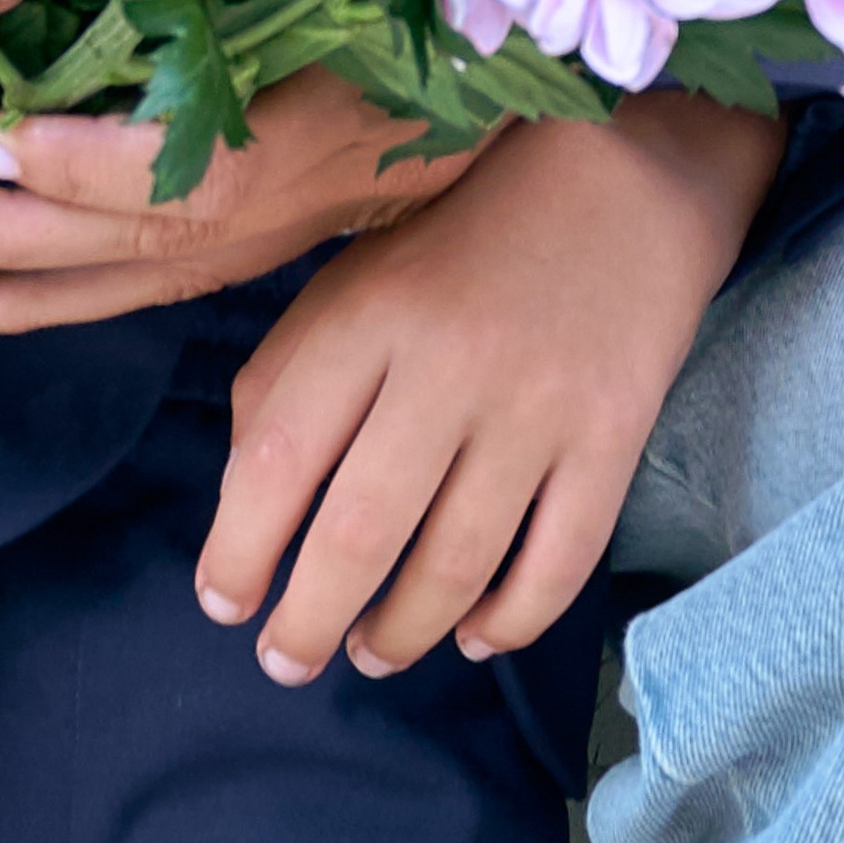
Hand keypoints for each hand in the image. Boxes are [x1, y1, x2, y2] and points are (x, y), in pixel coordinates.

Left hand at [0, 64, 486, 339]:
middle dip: (0, 230)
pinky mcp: (233, 269)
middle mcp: (254, 214)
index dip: (68, 158)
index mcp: (287, 139)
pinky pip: (125, 300)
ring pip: (108, 284)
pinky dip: (43, 311)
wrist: (504, 138)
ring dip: (4, 288)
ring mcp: (242, 253)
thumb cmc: (424, 27)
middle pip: (114, 239)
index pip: (164, 169)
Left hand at [197, 95, 782, 686]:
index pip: (280, 453)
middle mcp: (450, 362)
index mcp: (370, 313)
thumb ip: (285, 376)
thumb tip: (245, 505)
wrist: (621, 182)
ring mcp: (538, 406)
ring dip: (401, 634)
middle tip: (287, 660)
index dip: (239, 546)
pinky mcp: (613, 437)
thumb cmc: (458, 240)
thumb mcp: (351, 278)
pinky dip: (510, 622)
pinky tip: (474, 636)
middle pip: (362, 530)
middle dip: (310, 620)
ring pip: (456, 566)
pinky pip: (557, 566)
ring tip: (370, 652)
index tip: (222, 602)